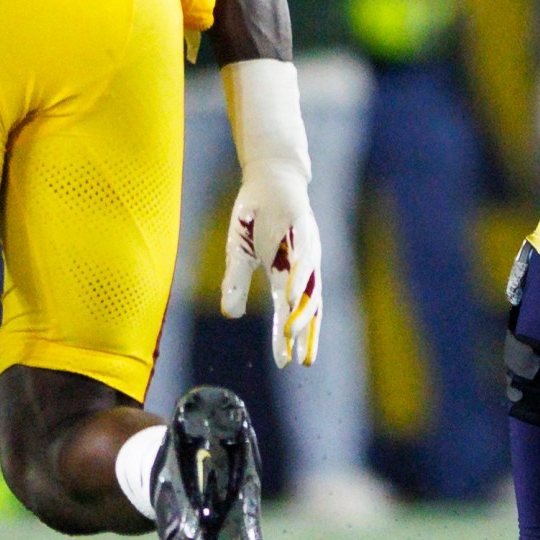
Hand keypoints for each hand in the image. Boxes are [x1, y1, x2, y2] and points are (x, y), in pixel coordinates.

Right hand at [221, 159, 321, 366]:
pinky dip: (299, 275)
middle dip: (304, 331)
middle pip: (308, 304)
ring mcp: (304, 247)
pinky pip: (303, 253)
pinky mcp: (303, 226)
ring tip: (294, 332)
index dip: (288, 336)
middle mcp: (299, 265)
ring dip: (302, 309)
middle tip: (300, 358)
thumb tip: (231, 315)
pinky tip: (295, 292)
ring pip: (308, 283)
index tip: (286, 362)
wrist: (267, 177)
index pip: (289, 311)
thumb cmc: (255, 216)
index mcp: (284, 274)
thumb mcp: (238, 253)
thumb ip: (236, 283)